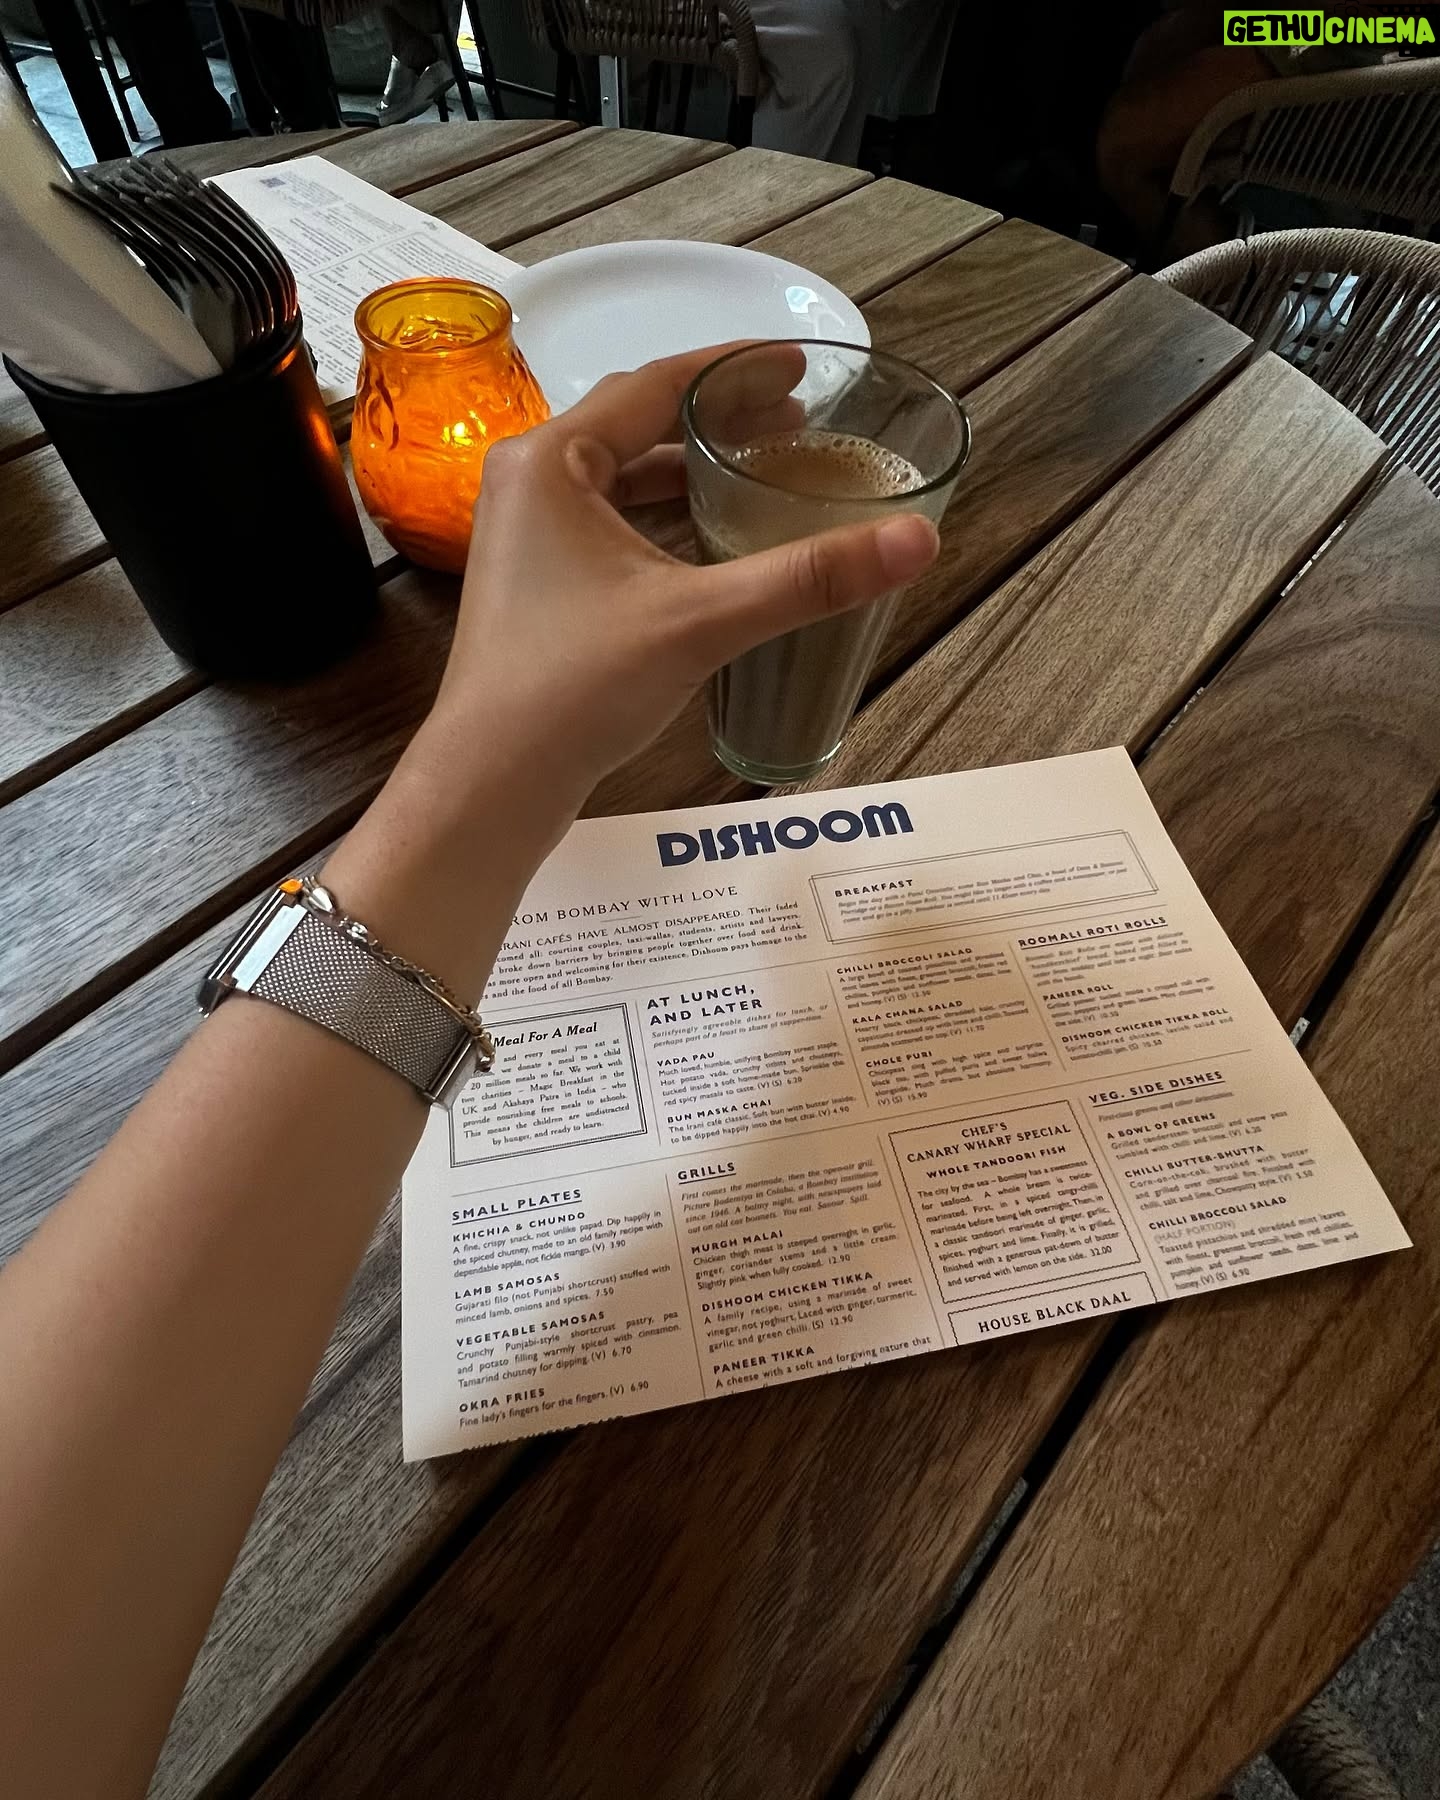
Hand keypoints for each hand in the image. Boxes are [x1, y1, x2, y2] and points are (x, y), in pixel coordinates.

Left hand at [426, 343, 938, 814]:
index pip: (654, 384)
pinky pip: (608, 523)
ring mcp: (525, 537)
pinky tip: (711, 538)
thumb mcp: (700, 621)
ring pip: (620, 477)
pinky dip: (663, 516)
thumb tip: (916, 540)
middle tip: (795, 419)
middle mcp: (528, 483)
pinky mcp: (535, 585)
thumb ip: (807, 577)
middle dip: (717, 416)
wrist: (491, 783)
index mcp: (551, 461)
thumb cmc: (576, 687)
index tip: (798, 367)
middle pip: (636, 423)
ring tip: (762, 467)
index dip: (734, 370)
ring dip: (690, 468)